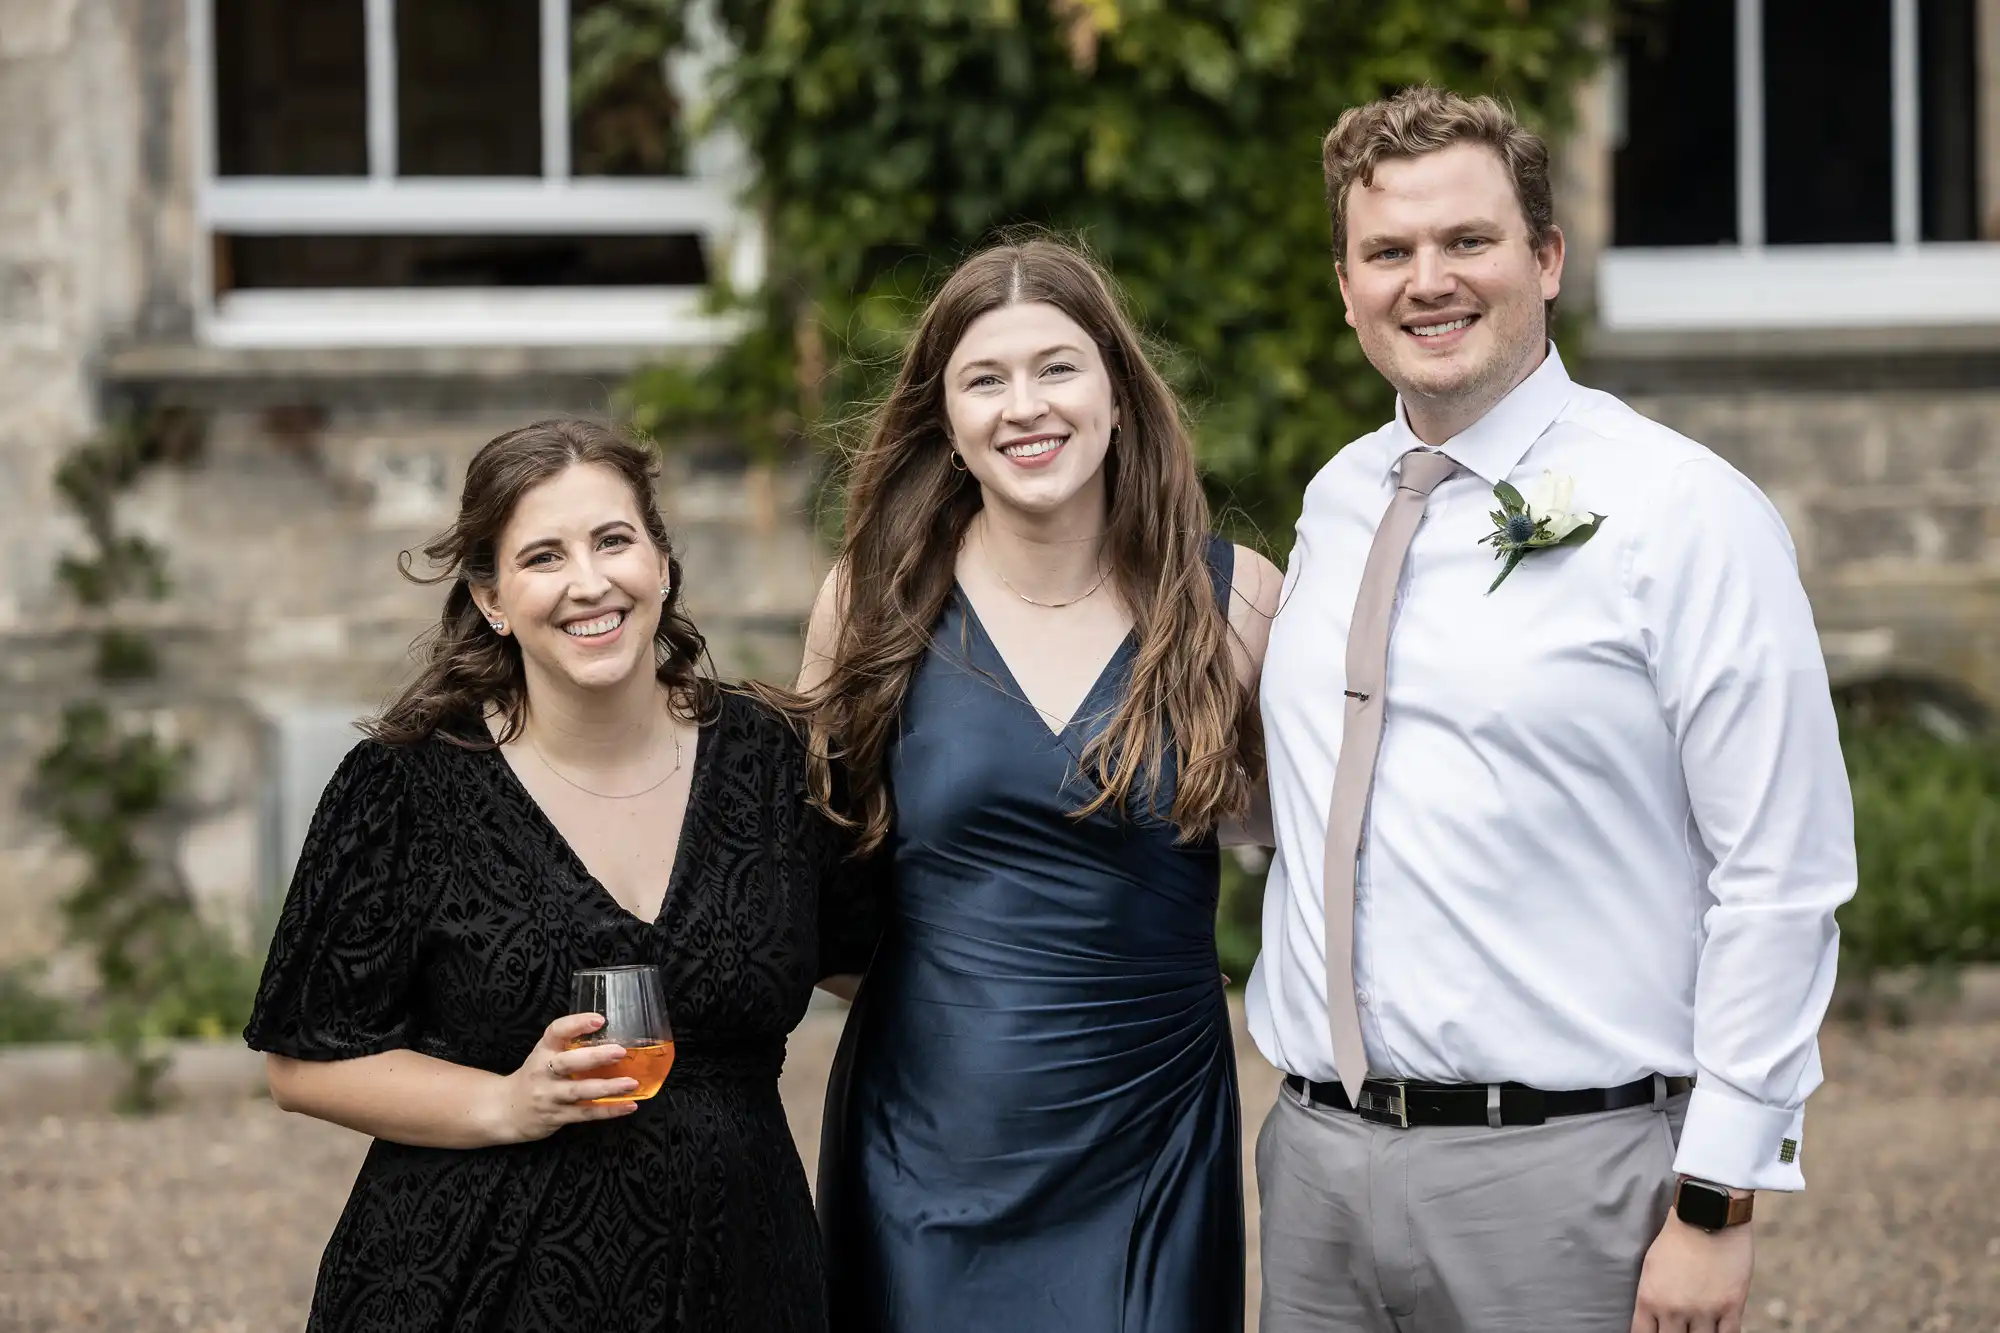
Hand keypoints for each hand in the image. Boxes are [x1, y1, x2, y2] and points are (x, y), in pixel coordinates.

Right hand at [485, 1012, 639, 1143]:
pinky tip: (628, 1105)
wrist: (508, 1110)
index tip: (599, 1020)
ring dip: (607, 1088)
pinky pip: (585, 1114)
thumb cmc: (536, 1077)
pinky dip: (608, 1110)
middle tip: (620, 1052)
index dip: (577, 1024)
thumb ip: (569, 1047)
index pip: (556, 1031)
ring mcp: (549, 1096)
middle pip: (568, 1063)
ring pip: (579, 1091)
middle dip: (594, 1057)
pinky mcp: (557, 1116)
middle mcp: (543, 1072)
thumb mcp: (544, 1055)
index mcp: (543, 1051)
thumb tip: (613, 1038)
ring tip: (631, 1083)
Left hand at [1630, 1209, 1753, 1332]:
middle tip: (1680, 1328)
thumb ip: (1652, 1298)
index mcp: (1650, 1299)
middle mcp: (1674, 1310)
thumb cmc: (1676, 1237)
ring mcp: (1704, 1311)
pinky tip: (1719, 1332)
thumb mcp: (1651, 1267)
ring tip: (1698, 1328)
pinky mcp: (1731, 1307)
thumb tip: (1654, 1321)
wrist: (1707, 1215)